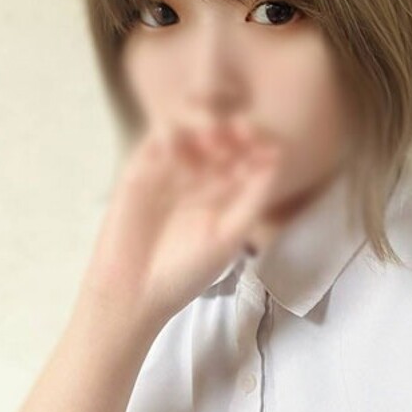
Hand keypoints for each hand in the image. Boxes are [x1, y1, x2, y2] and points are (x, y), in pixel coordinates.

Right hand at [80, 115, 282, 330]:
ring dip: (203, 121)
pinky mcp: (142, 166)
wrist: (133, 290)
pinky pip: (159, 136)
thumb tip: (278, 153)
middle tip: (238, 131)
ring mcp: (172, 168)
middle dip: (233, 126)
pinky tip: (179, 150)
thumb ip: (254, 196)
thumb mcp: (229, 235)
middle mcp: (203, 175)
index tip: (262, 142)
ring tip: (211, 136)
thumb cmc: (185, 271)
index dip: (257, 140)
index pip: (249, 153)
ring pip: (191, 124)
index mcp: (229, 191)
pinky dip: (171, 131)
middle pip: (223, 132)